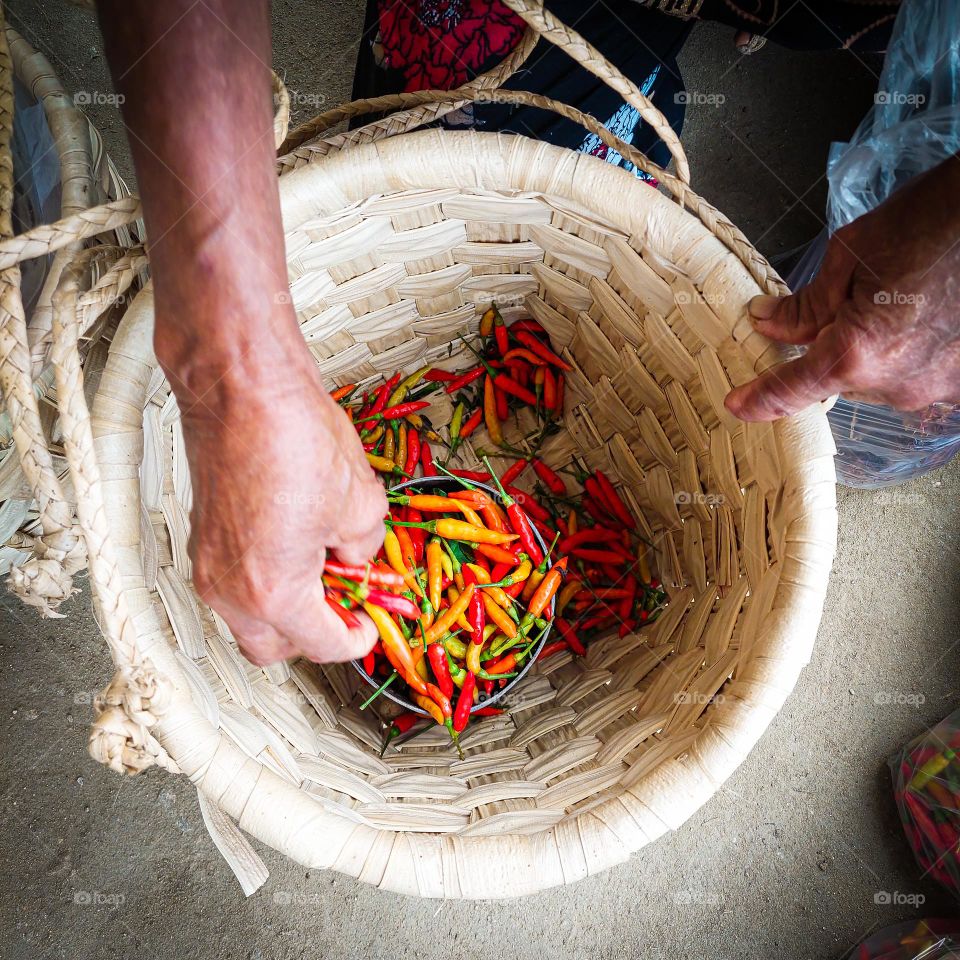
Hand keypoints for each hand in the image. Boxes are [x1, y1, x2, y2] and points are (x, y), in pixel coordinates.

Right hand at [172, 333, 386, 665]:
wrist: (242, 387)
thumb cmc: (294, 437)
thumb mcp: (361, 502)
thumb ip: (365, 547)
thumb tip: (358, 557)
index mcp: (274, 592)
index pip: (321, 644)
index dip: (356, 639)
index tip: (370, 627)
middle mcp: (230, 589)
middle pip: (274, 646)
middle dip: (314, 634)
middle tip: (346, 604)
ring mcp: (207, 564)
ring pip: (249, 616)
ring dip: (287, 608)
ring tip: (323, 567)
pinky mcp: (201, 537)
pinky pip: (234, 582)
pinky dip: (264, 579)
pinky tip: (295, 543)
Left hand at [725, 154, 959, 420]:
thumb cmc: (931, 222)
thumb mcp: (849, 255)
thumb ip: (806, 305)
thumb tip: (770, 323)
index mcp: (857, 353)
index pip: (793, 388)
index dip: (760, 398)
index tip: (738, 405)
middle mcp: (896, 383)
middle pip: (838, 378)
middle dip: (831, 347)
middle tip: (850, 300)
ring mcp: (935, 385)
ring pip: (877, 377)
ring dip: (872, 349)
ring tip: (896, 298)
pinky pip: (913, 373)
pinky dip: (906, 350)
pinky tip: (918, 314)